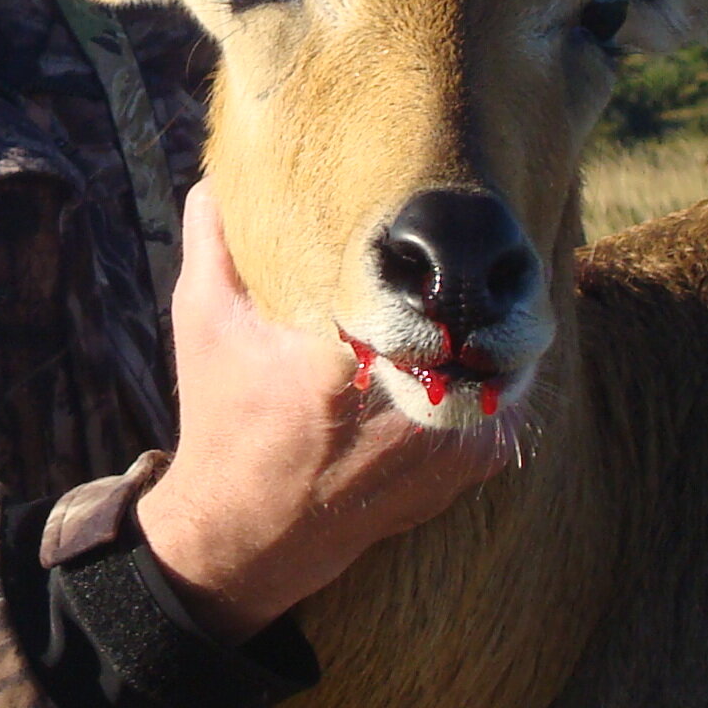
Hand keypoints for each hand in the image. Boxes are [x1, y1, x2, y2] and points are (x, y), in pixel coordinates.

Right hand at [135, 182, 508, 642]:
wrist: (249, 535)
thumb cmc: (223, 420)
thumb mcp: (203, 324)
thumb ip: (212, 241)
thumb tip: (221, 172)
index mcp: (345, 361)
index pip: (422, 275)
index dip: (441, 241)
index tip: (447, 206)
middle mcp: (410, 404)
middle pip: (476, 306)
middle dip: (481, 274)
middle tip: (484, 233)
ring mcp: (449, 439)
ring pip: (503, 349)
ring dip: (497, 320)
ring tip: (494, 279)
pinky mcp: (471, 465)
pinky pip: (504, 396)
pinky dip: (495, 370)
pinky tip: (477, 343)